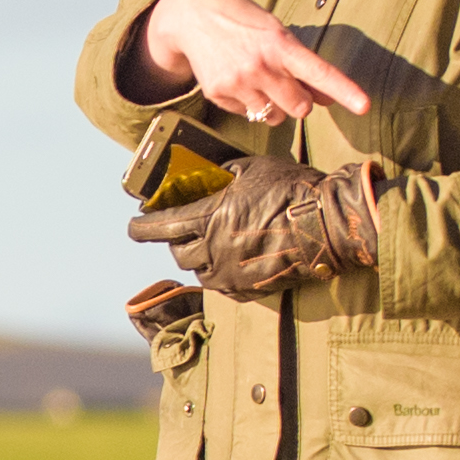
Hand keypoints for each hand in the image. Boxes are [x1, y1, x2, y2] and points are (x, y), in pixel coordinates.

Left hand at [126, 150, 376, 298]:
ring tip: (212, 243)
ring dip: (199, 257)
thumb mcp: (252, 169)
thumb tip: (212, 177)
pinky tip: (234, 258)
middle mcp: (212, 251)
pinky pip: (223, 284)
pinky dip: (222, 271)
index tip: (133, 225)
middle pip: (177, 251)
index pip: (158, 228)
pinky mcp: (247, 290)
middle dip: (175, 240)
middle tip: (183, 229)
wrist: (325, 227)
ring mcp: (230, 275)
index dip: (141, 227)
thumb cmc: (290, 191)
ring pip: (199, 270)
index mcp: (207, 219)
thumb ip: (224, 175)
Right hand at [128, 0, 369, 126]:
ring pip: (273, 117)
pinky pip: (247, 115)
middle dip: (298, 101)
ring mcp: (238, 82)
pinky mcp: (218, 94)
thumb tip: (327, 99)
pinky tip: (236, 79)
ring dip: (273, 106)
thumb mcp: (276, 33)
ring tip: (257, 80)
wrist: (192, 14)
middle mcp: (260, 65)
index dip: (345, 90)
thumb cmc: (244, 22)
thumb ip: (302, 66)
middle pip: (299, 107)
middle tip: (286, 84)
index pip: (319, 72)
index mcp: (281, 44)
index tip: (364, 106)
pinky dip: (247, 103)